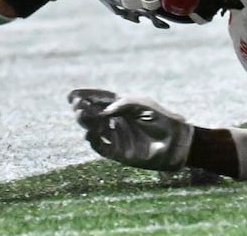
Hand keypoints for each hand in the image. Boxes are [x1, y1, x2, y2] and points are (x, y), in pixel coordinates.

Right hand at [68, 88, 194, 170]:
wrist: (175, 142)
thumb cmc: (161, 119)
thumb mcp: (141, 105)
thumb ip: (123, 105)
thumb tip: (104, 111)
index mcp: (122, 105)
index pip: (99, 99)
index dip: (85, 96)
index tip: (71, 95)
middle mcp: (116, 120)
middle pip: (93, 113)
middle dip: (82, 108)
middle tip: (76, 105)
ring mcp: (116, 135)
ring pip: (94, 128)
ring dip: (85, 122)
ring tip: (81, 116)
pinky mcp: (118, 152)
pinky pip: (100, 147)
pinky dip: (92, 141)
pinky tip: (88, 134)